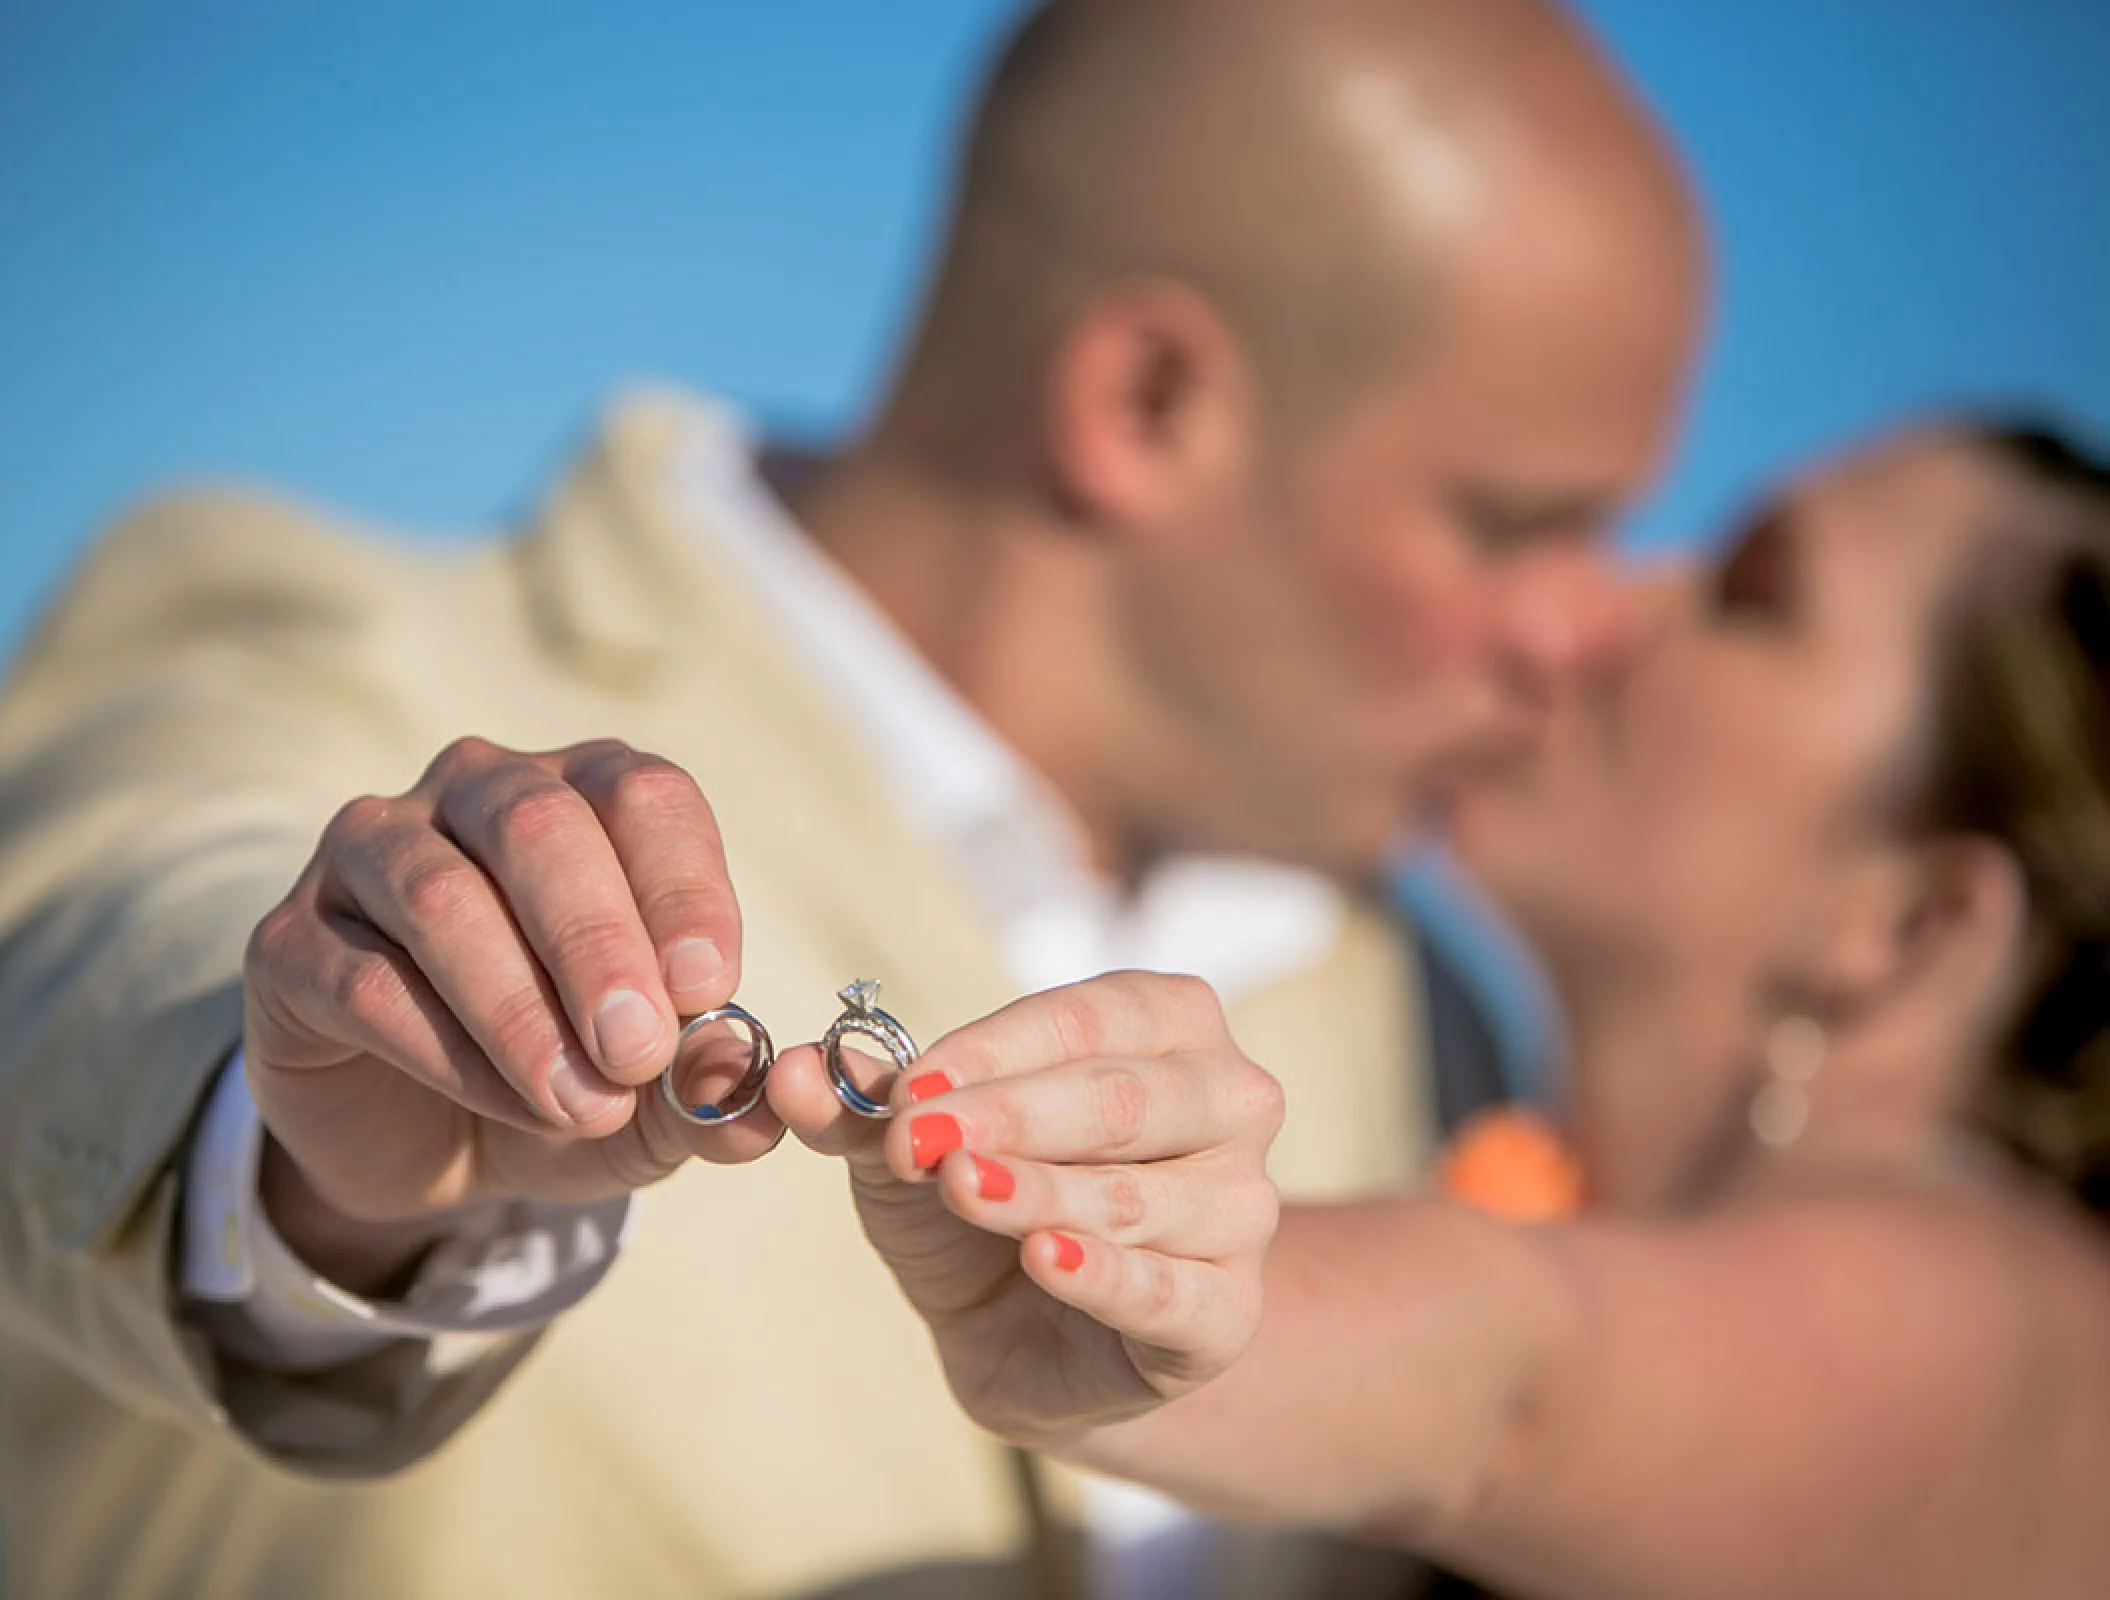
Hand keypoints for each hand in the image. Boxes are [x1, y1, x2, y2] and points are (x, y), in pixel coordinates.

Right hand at [243, 737, 772, 1289]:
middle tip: (640, 1050)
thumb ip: (705, 1090)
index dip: (683, 886)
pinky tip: (506, 1102)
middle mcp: (475, 794)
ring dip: (520, 1009)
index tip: (710, 986)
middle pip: (537, 826)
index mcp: (586, 795)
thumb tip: (757, 1101)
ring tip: (581, 1102)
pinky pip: (366, 980)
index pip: (644, 796)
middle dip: (598, 943)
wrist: (427, 1143)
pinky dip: (446, 1050)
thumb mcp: (653, 1099)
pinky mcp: (290, 942)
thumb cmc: (565, 1078)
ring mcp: (370, 855)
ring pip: (442, 897)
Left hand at [768, 972, 1284, 1447]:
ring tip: (962, 1187)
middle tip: (919, 1136)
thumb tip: (795, 1069)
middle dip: (1015, 1114)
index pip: (1091, 1018)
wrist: (1020, 1336)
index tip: (910, 1083)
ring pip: (1141, 1197)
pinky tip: (1047, 1258)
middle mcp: (1229, 1102)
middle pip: (1125, 1099)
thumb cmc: (986, 1201)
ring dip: (1042, 1190)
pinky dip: (1106, 1275)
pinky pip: (1173, 1293)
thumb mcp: (914, 1143)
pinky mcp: (1227, 1313)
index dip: (996, 1048)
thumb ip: (864, 1103)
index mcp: (1171, 1025)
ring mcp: (1242, 1210)